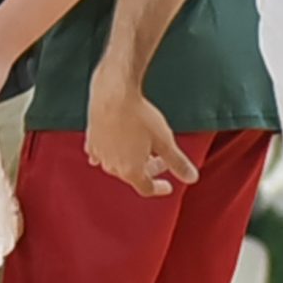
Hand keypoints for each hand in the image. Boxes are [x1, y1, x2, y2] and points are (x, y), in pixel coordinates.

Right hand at [85, 63, 196, 195]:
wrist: (113, 94)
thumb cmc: (138, 116)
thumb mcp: (165, 141)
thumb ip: (177, 162)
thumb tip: (191, 178)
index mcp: (130, 171)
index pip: (146, 188)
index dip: (159, 188)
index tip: (168, 186)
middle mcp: (112, 166)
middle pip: (133, 176)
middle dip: (150, 169)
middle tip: (162, 159)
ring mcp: (100, 154)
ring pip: (117, 165)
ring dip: (131, 161)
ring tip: (141, 150)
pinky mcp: (91, 140)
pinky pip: (101, 154)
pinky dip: (110, 154)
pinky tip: (112, 148)